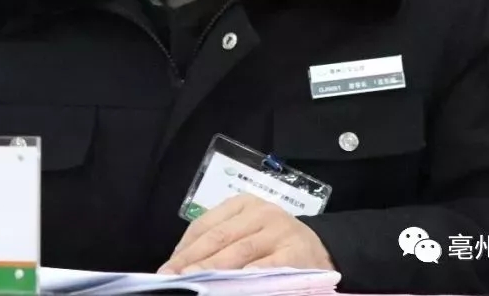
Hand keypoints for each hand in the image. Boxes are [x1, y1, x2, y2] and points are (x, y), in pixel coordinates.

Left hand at [158, 194, 335, 273]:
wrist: (322, 248)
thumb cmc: (274, 241)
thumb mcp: (247, 231)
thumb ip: (220, 241)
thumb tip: (181, 263)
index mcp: (243, 204)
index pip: (206, 224)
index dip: (184, 247)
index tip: (167, 267)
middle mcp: (261, 213)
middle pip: (220, 237)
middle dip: (193, 260)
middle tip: (173, 277)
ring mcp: (280, 232)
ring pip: (240, 252)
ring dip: (214, 269)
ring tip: (194, 282)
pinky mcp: (296, 253)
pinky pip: (268, 266)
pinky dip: (251, 275)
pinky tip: (237, 283)